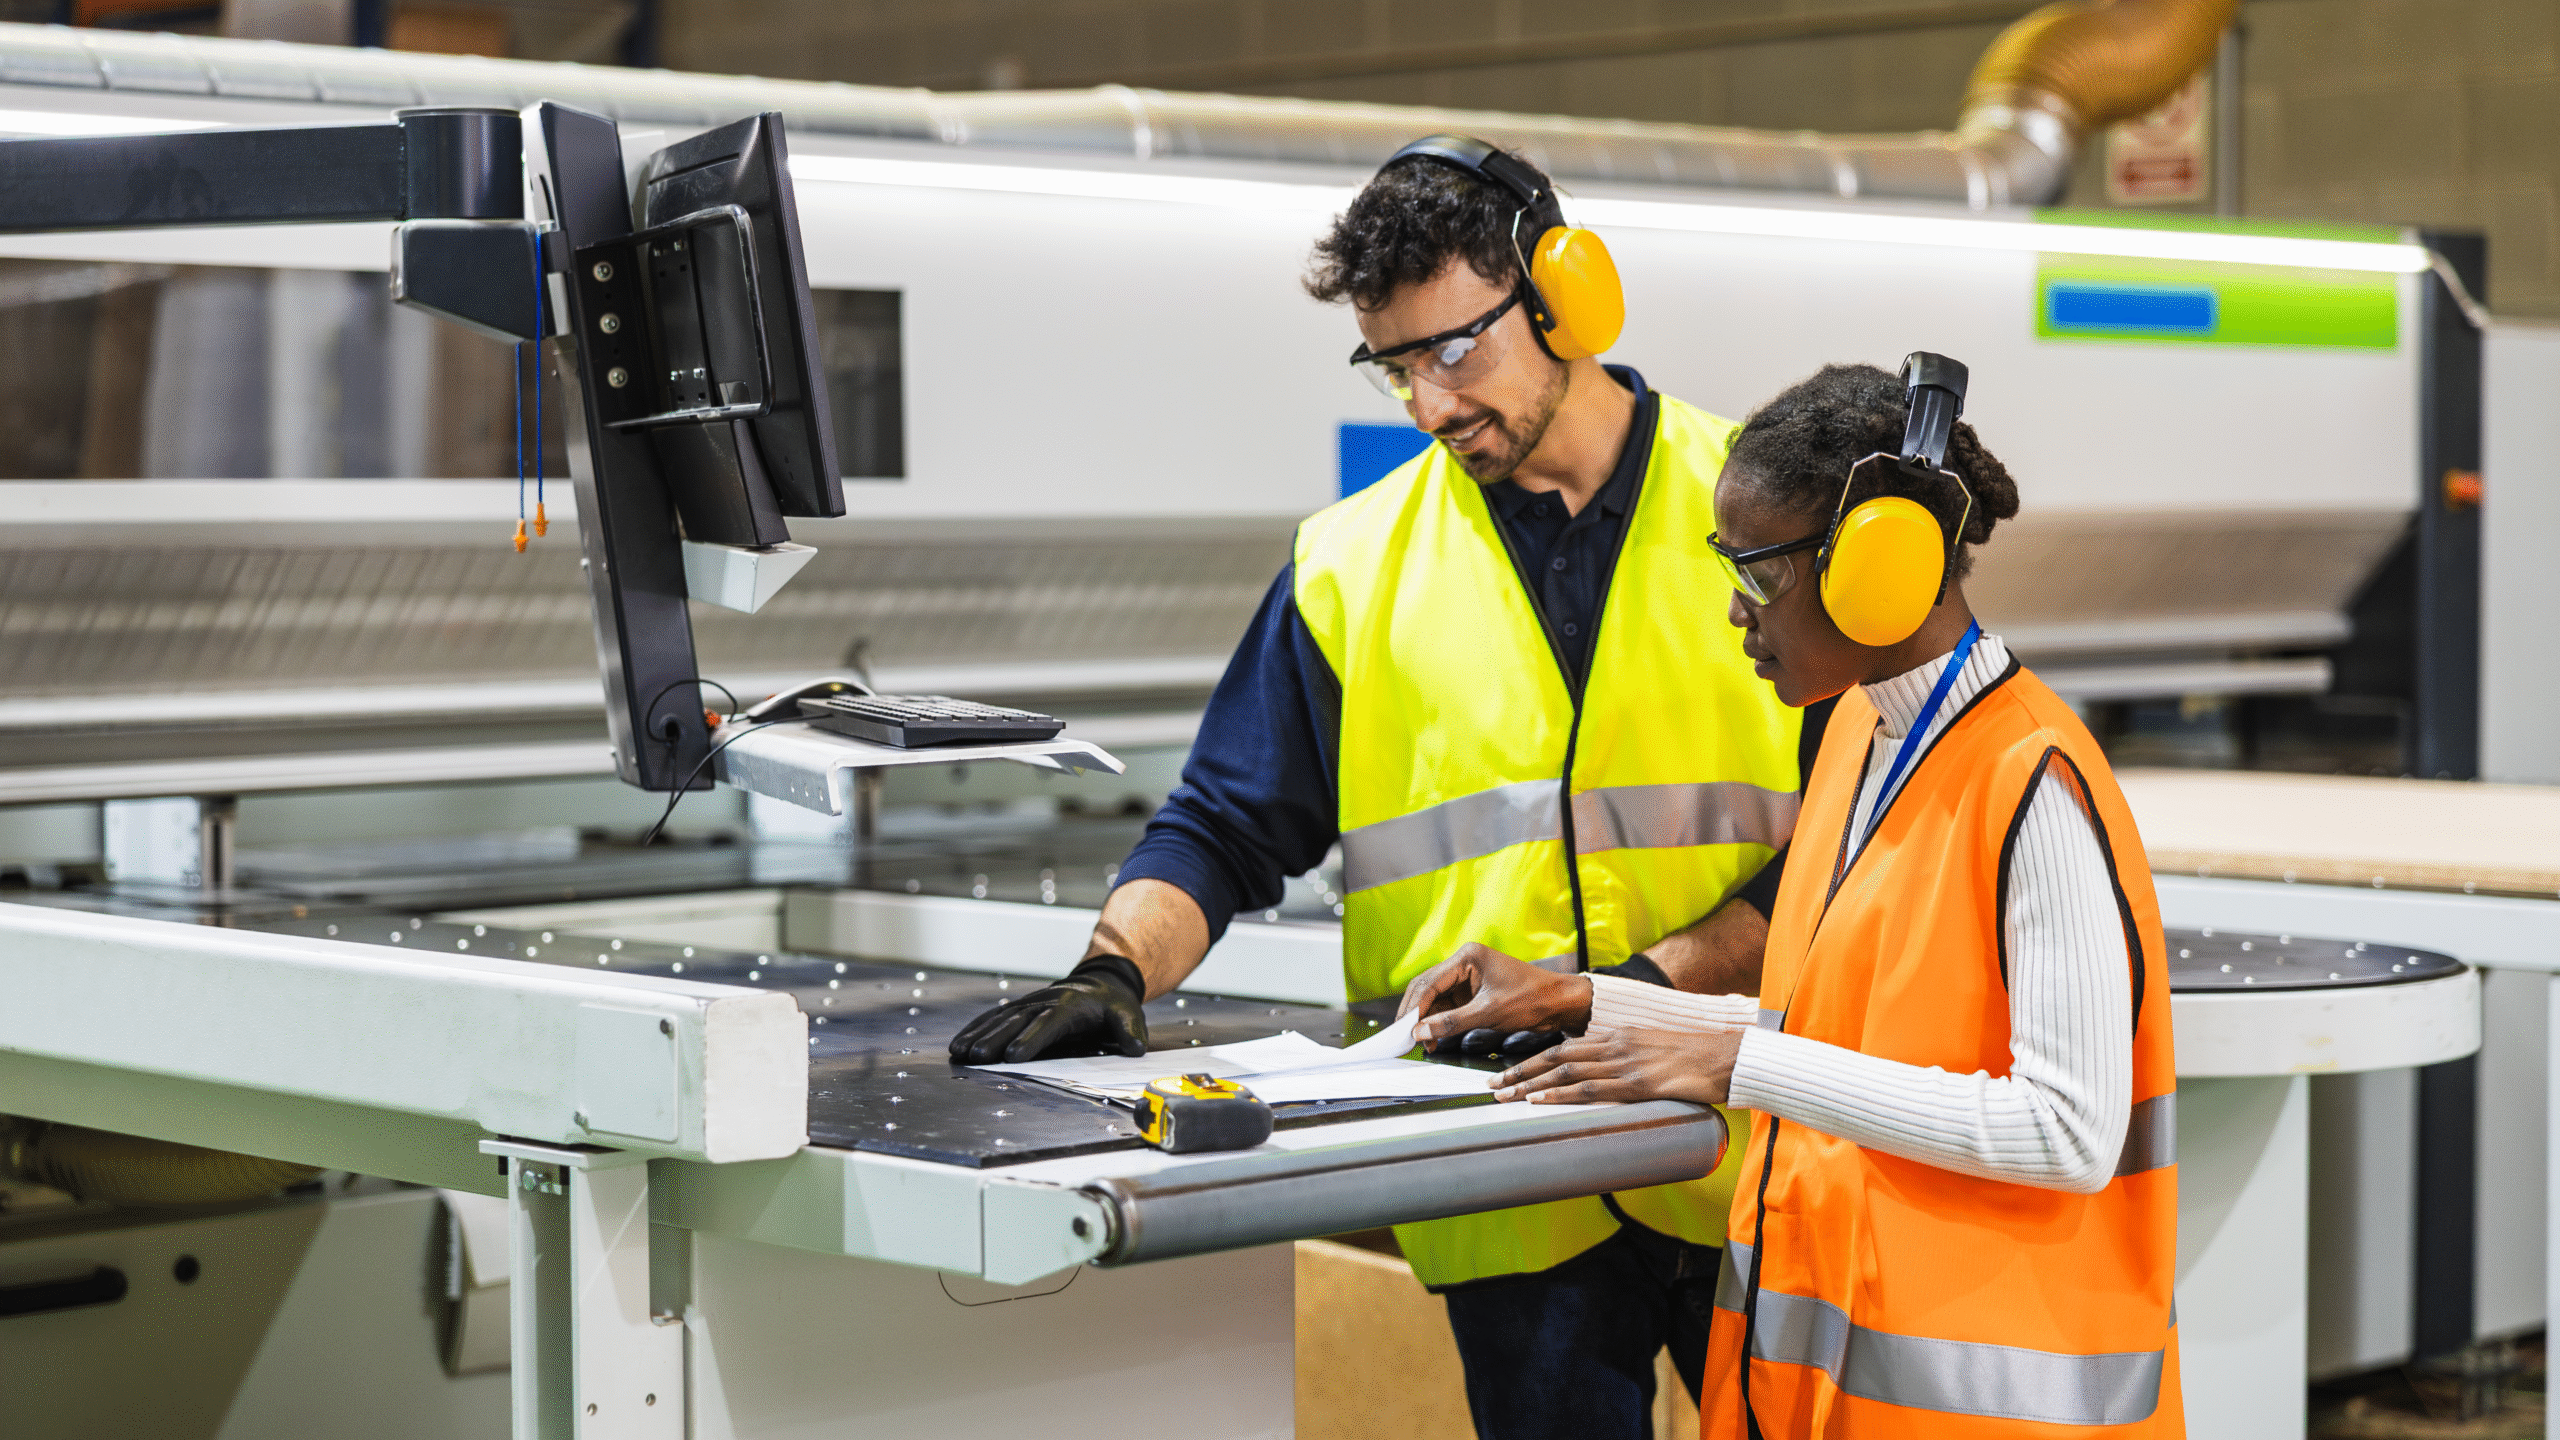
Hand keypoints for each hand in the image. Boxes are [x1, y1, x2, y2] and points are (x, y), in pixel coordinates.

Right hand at [948, 957, 1147, 1063]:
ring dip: (978, 1035)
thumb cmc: (1112, 1005)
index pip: (1047, 1023)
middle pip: (1016, 1022)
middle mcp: (1044, 1002)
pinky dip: (975, 1029)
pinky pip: (993, 1018)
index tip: (1012, 1056)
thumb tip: (1135, 1048)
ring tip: (959, 1052)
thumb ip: (1130, 1031)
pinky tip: (959, 1044)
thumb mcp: (1127, 1014)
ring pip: (999, 1019)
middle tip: (976, 1057)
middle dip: (995, 1039)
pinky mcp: (1018, 1009)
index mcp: (1069, 1006)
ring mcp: (1028, 1004)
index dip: (1030, 1039)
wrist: (1101, 983)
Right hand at [1398, 943, 1594, 1048]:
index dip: (1414, 1007)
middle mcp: (1465, 964)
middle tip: (1404, 1037)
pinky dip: (1440, 1024)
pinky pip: (1449, 1008)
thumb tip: (1420, 1032)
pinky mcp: (1474, 994)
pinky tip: (1435, 1039)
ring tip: (1421, 1043)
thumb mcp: (1489, 1013)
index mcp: (1468, 957)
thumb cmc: (1531, 999)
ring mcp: (1468, 979)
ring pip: (1437, 1000)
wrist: (1560, 1004)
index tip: (1403, 1029)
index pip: (1429, 982)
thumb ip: (1451, 1023)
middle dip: (1416, 1014)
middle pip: (1428, 989)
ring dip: (1427, 1021)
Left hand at [1492, 1026, 1742, 1106]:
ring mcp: (1624, 1063)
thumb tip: (1605, 1076)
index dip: (1532, 1058)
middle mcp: (1614, 1045)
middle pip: (1554, 1057)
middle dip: (1519, 1071)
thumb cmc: (1696, 1060)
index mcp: (1617, 1037)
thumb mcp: (1654, 1052)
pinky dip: (1560, 1095)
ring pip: (1564, 1072)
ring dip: (1529, 1085)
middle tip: (1491, 1084)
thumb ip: (1627, 1060)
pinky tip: (1539, 1101)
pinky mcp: (1637, 1083)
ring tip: (1502, 1095)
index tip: (1508, 1070)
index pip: (1564, 1047)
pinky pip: (1590, 1089)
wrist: (1728, 1057)